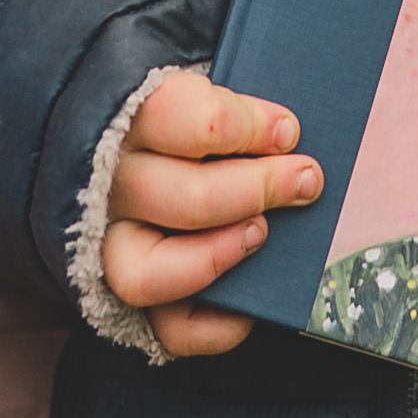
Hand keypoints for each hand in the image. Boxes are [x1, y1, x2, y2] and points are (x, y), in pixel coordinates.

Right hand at [98, 69, 321, 360]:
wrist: (140, 149)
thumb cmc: (188, 118)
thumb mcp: (203, 88)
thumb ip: (237, 107)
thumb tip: (292, 132)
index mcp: (128, 119)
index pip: (175, 118)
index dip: (245, 126)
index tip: (288, 131)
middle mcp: (111, 186)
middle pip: (183, 197)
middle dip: (259, 190)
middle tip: (306, 179)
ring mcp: (115, 245)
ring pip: (148, 274)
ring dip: (219, 255)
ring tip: (263, 233)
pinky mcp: (133, 296)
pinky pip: (169, 329)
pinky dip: (218, 325)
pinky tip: (250, 300)